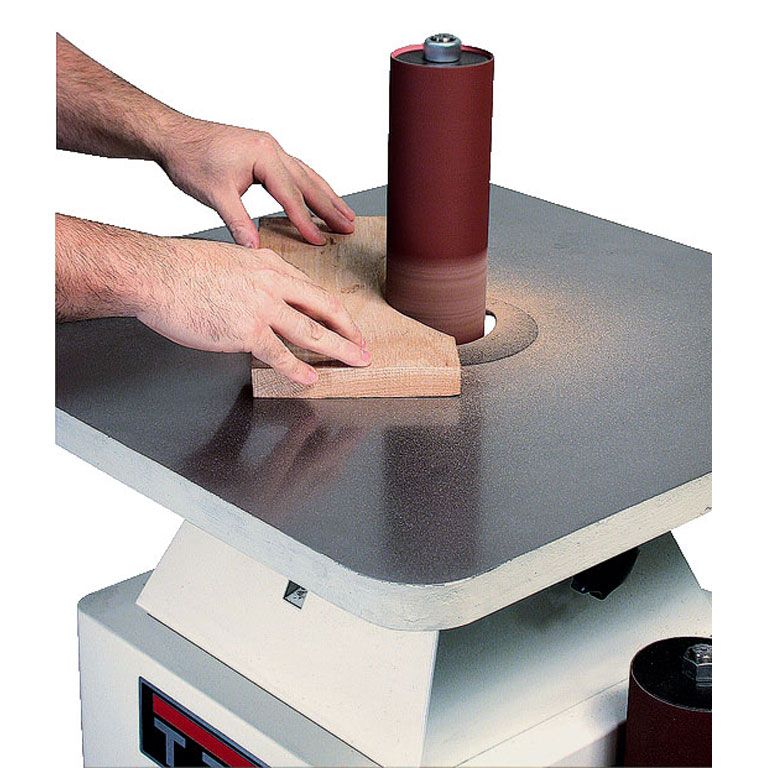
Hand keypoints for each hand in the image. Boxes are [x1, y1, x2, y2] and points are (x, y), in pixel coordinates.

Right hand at [138, 236, 369, 384]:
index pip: (312, 290)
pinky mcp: (245, 330)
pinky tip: (310, 379)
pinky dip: (298, 369)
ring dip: (339, 350)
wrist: (154, 274)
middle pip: (324, 309)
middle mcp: (271, 283)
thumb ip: (251, 279)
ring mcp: (261, 307)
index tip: (346, 323)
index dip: (335, 311)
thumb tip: (259, 297)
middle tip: (364, 347)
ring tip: (355, 362)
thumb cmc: (180, 269)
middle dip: (350, 331)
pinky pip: (280, 354)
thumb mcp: (227, 262)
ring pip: (312, 332)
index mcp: (268, 265)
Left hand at [159, 118, 354, 247]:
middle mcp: (271, 148)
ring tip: (344, 214)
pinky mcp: (262, 152)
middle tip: (349, 227)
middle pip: (308, 182)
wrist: (171, 135)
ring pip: (306, 175)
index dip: (306, 221)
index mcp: (263, 156)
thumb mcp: (215, 195)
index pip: (291, 195)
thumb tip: (254, 249)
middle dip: (331, 206)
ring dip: (326, 195)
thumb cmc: (190, 158)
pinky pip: (294, 171)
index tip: (320, 240)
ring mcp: (268, 149)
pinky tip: (317, 197)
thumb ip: (238, 222)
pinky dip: (308, 187)